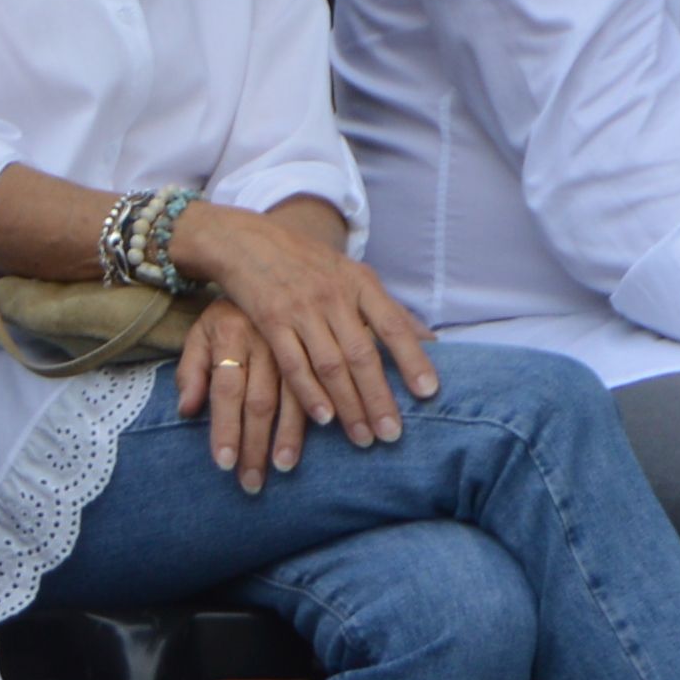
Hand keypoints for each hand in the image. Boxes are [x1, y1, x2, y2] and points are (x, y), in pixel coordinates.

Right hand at [176, 207, 443, 485]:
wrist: (246, 241)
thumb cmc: (306, 262)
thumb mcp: (351, 273)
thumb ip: (388, 309)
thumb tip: (432, 340)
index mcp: (359, 283)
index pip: (393, 325)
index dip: (412, 359)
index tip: (429, 392)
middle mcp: (334, 295)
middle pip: (363, 354)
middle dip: (379, 398)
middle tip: (393, 434)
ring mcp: (302, 308)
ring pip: (331, 365)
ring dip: (349, 405)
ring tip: (364, 438)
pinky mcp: (270, 320)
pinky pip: (294, 363)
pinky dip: (310, 393)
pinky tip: (324, 418)